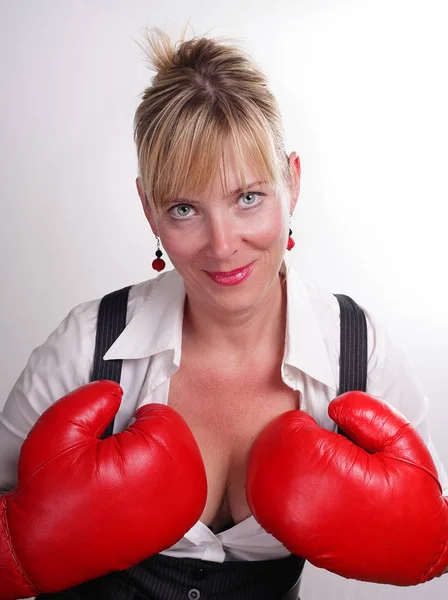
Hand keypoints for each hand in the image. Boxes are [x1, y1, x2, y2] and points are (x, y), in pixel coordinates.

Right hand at [0, 381, 206, 598]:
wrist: (42, 551)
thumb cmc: (50, 497)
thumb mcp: (58, 431)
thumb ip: (92, 399)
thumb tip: (119, 390)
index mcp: (153, 459)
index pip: (164, 416)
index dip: (135, 421)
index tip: (114, 438)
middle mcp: (178, 487)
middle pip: (178, 436)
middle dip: (148, 439)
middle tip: (116, 458)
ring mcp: (181, 511)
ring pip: (183, 459)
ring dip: (158, 458)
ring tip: (125, 475)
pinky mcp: (177, 527)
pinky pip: (185, 486)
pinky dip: (165, 481)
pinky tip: (138, 491)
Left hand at [246, 391, 447, 585]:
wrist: (414, 551)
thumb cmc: (410, 503)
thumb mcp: (404, 444)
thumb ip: (369, 415)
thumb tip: (335, 405)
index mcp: (330, 478)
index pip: (287, 431)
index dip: (305, 424)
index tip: (320, 430)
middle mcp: (302, 507)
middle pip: (266, 450)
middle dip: (289, 441)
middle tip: (315, 446)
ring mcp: (290, 527)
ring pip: (260, 474)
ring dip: (280, 461)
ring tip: (310, 464)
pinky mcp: (289, 538)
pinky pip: (262, 500)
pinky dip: (276, 485)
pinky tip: (303, 484)